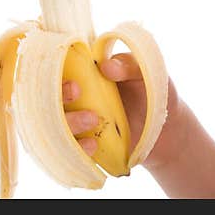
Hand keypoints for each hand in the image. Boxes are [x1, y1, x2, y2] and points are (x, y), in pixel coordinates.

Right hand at [62, 53, 183, 168]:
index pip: (55, 70)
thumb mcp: (146, 71)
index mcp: (82, 73)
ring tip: (93, 119)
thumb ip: (129, 64)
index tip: (74, 83)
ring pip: (54, 125)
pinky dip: (76, 148)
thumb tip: (106, 66)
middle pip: (47, 98)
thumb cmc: (153, 92)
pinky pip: (68, 150)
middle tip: (77, 93)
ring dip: (68, 122)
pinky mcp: (82, 145)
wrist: (167, 130)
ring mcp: (76, 123)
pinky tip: (93, 144)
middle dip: (57, 97)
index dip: (54, 75)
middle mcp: (72, 98)